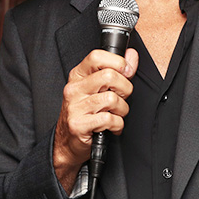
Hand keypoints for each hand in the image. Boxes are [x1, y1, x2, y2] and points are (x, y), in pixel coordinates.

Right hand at [53, 48, 138, 192]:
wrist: (67, 142)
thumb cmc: (86, 113)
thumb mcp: (98, 88)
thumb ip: (116, 70)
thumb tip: (131, 55)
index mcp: (78, 75)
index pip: (97, 56)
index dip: (117, 62)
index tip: (126, 72)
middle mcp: (74, 88)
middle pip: (109, 76)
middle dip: (124, 89)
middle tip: (121, 98)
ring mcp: (75, 106)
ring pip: (112, 99)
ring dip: (121, 109)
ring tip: (115, 114)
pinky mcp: (78, 124)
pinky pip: (109, 119)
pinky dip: (117, 125)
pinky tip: (111, 126)